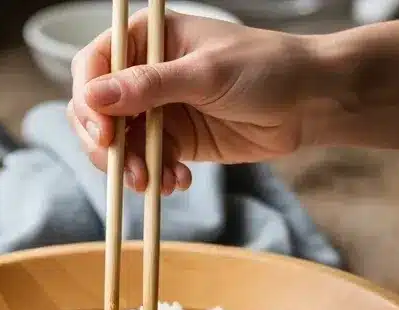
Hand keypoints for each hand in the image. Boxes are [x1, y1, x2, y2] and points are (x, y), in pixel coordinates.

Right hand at [68, 10, 322, 191]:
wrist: (308, 103)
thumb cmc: (266, 68)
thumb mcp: (205, 74)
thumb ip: (149, 86)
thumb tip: (93, 97)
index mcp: (149, 38)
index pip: (93, 67)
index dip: (90, 102)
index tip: (105, 134)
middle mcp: (145, 73)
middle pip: (95, 112)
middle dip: (107, 146)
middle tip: (128, 171)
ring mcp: (156, 109)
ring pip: (118, 145)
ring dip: (131, 169)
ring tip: (156, 183)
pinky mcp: (172, 141)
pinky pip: (145, 164)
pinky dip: (155, 177)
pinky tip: (178, 182)